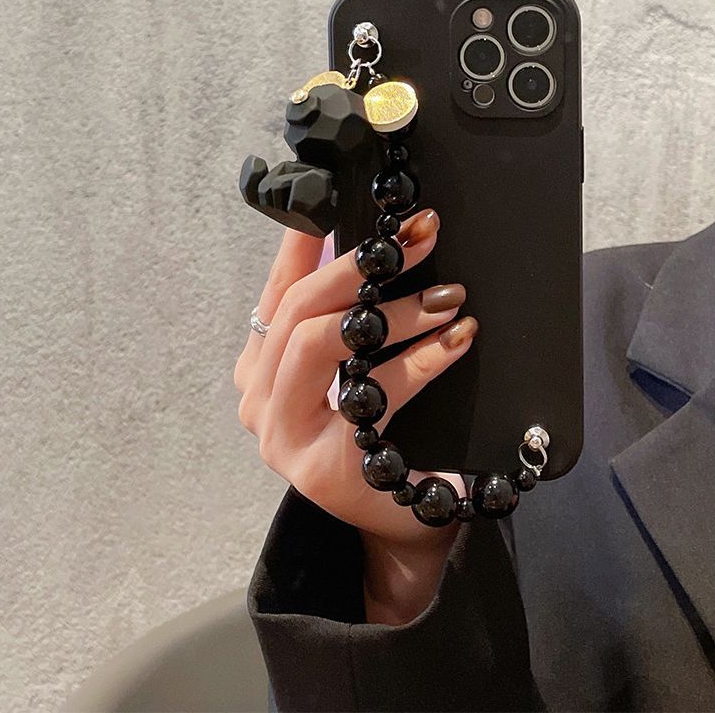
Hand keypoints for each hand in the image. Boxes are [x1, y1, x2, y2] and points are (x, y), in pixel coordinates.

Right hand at [235, 209, 477, 623]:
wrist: (396, 520)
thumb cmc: (375, 435)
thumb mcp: (348, 371)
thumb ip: (341, 319)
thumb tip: (360, 246)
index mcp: (261, 369)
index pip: (277, 291)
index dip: (304, 241)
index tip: (336, 194)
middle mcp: (260, 400)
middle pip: (299, 311)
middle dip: (362, 267)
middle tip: (419, 239)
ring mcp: (284, 437)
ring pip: (325, 343)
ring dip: (392, 312)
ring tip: (448, 296)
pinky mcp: (324, 467)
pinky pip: (372, 394)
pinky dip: (419, 361)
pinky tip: (455, 342)